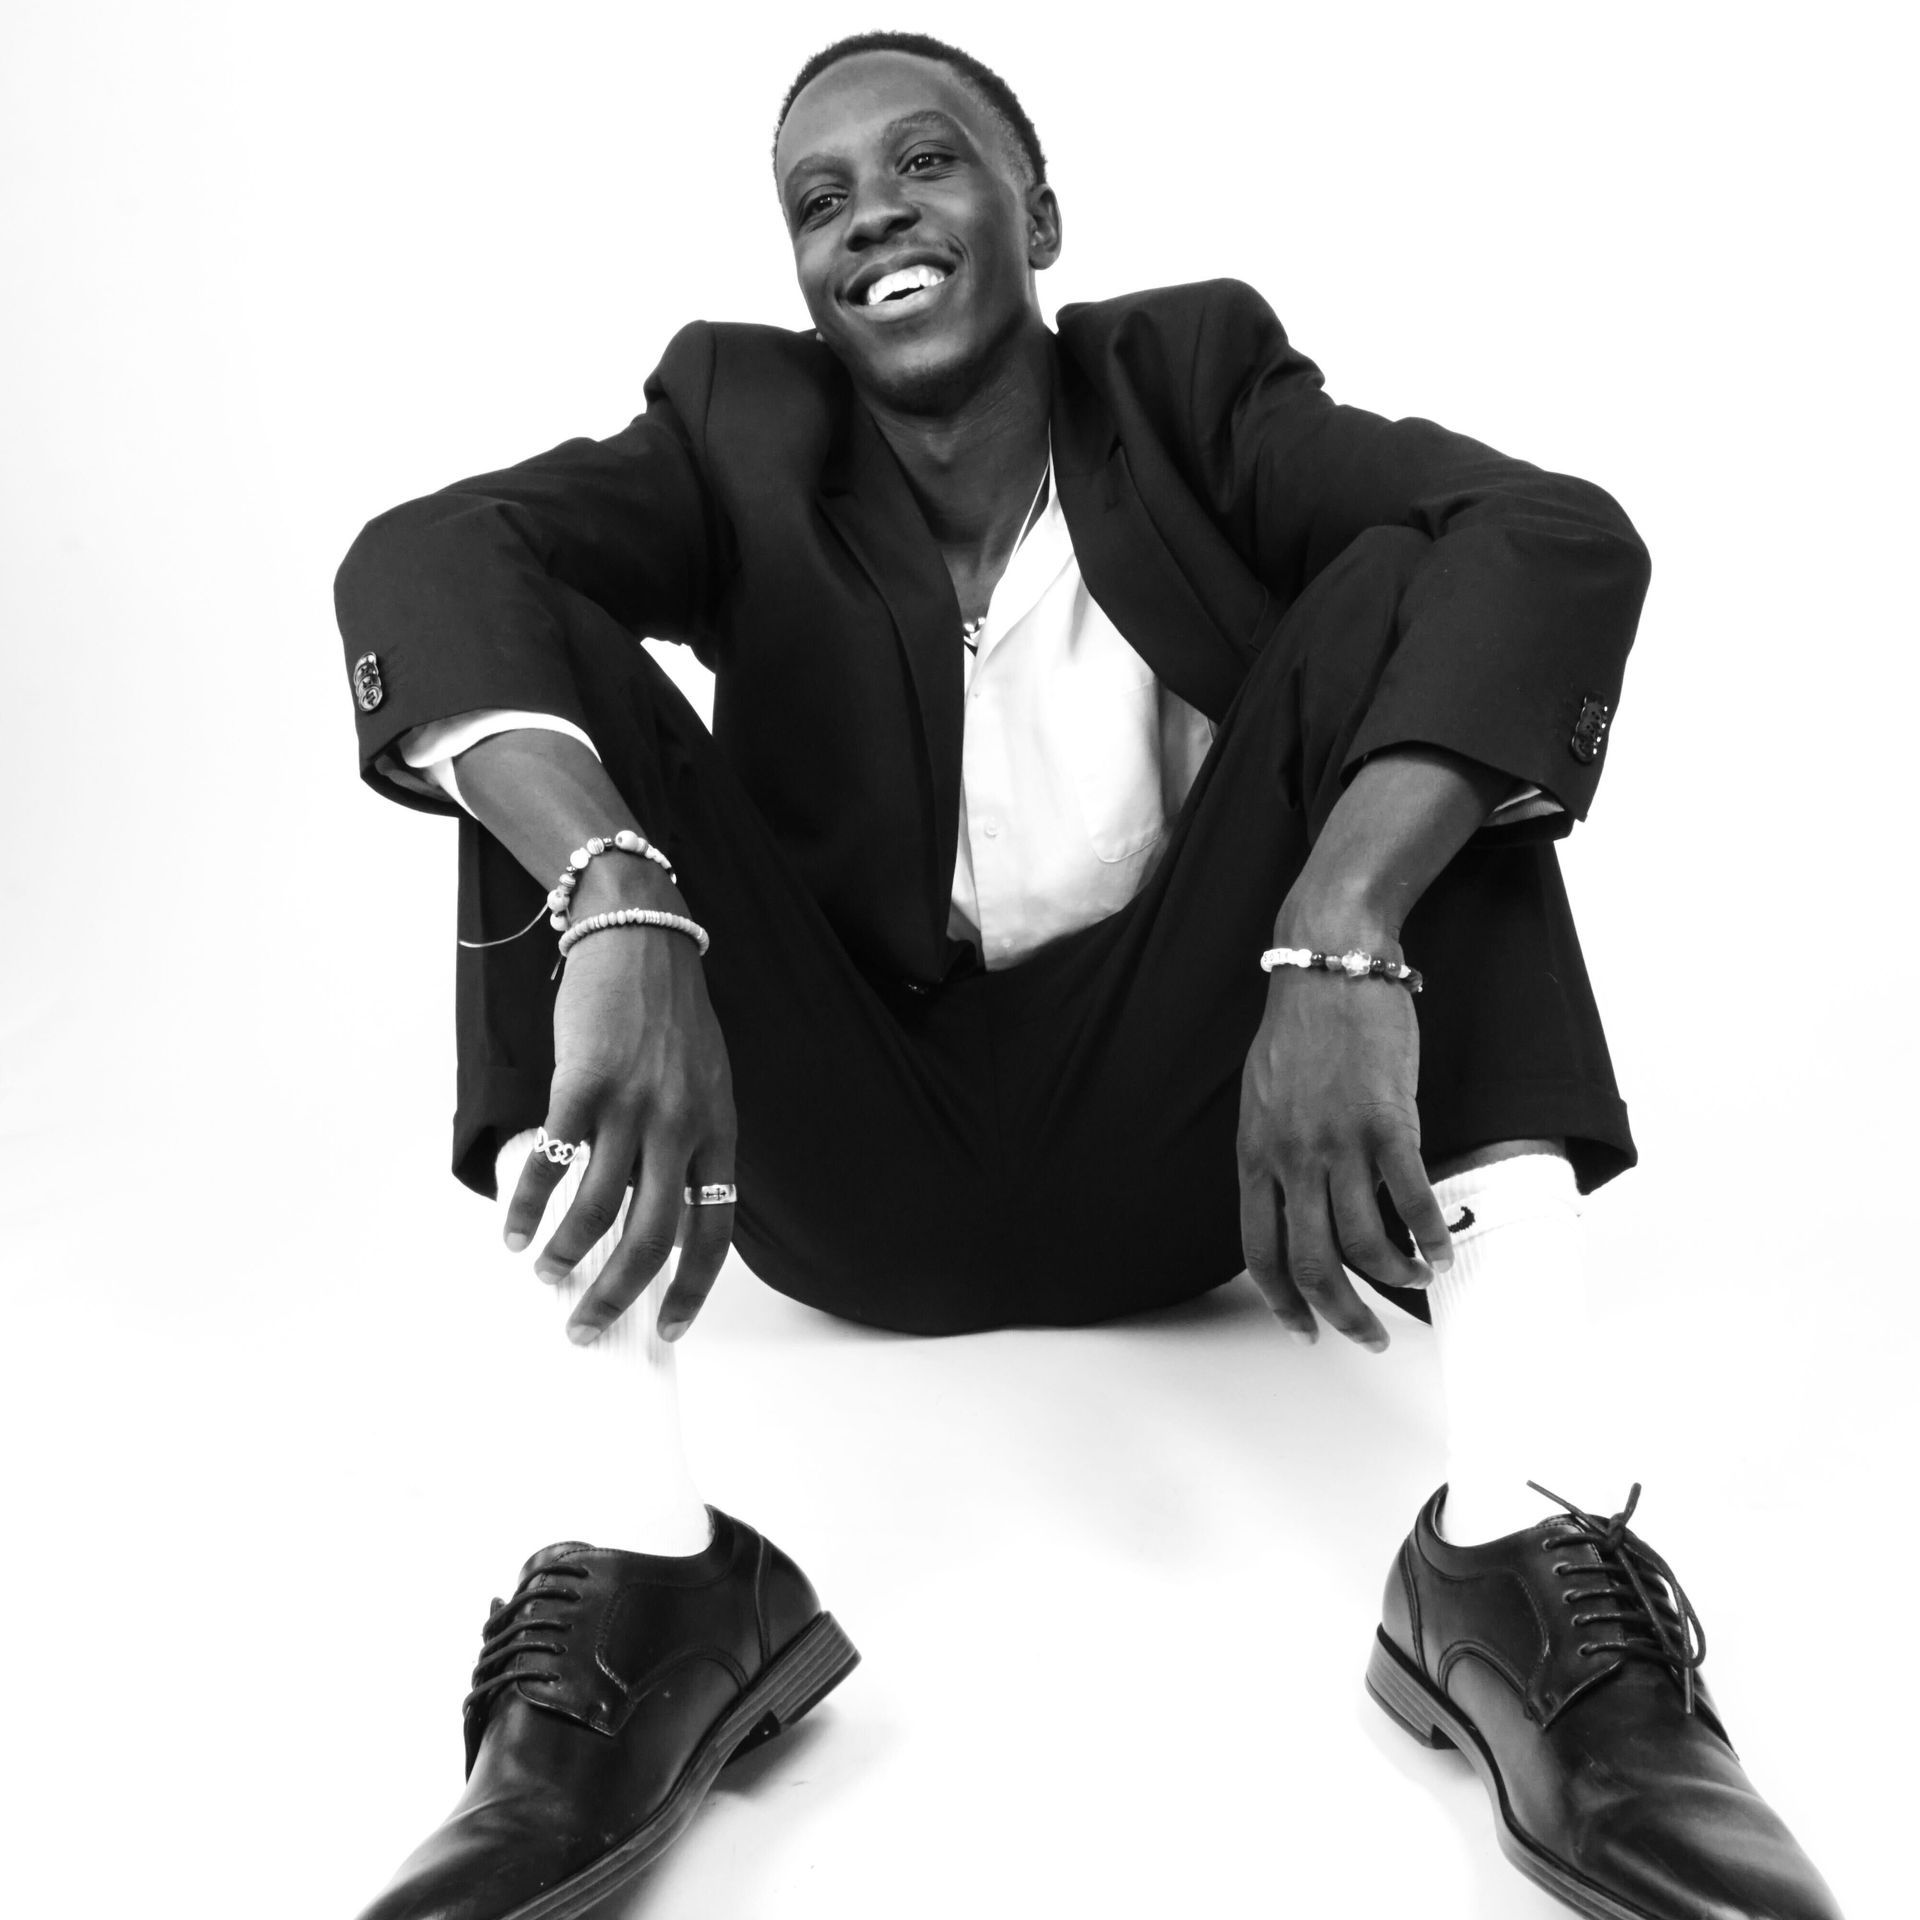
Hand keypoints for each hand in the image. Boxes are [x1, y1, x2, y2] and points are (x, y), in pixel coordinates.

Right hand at [503, 894, 735, 1344]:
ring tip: (546, 1272)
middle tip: (586, 1326)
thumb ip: (688, 1144)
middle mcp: (681, 1125)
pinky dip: (528, 1204)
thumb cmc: (671, 1016)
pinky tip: (513, 1227)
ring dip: (565, 1253)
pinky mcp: (584, 1084)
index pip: (714, 1229)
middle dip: (617, 1295)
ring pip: (597, 1209)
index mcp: (718, 1130)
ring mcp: (633, 1105)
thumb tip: (651, 1213)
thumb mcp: (705, 1083)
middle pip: (652, 1237)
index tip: (668, 1328)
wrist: (642, 939)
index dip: (692, 1288)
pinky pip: (553, 1162)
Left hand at [1237, 941, 1453, 1349]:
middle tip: (1368, 1338)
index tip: (1304, 1331)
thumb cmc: (1299, 1029)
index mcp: (1255, 1155)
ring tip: (1416, 1282)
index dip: (1282, 1302)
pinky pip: (1411, 1199)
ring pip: (1365, 1243)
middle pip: (1312, 1263)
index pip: (1259, 1251)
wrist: (1329, 966)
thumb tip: (1288, 1201)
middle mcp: (1290, 1158)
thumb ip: (1271, 1152)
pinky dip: (1432, 1236)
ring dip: (1395, 1279)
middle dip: (1341, 1315)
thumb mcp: (1261, 1098)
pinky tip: (1445, 1250)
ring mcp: (1337, 1142)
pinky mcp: (1386, 1122)